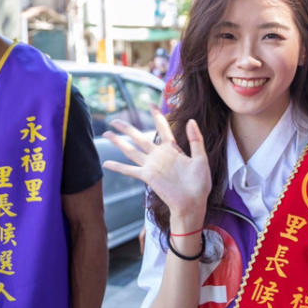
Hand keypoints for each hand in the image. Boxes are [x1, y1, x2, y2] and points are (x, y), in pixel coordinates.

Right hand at [102, 109, 210, 229]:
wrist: (193, 203)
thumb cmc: (199, 184)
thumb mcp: (201, 159)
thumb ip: (196, 140)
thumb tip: (190, 120)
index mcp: (173, 149)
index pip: (163, 128)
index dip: (157, 116)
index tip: (150, 104)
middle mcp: (159, 156)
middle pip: (140, 137)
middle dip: (127, 128)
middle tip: (115, 120)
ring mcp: (152, 166)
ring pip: (131, 150)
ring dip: (118, 142)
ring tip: (106, 133)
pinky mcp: (147, 176)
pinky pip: (130, 170)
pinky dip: (118, 167)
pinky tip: (106, 162)